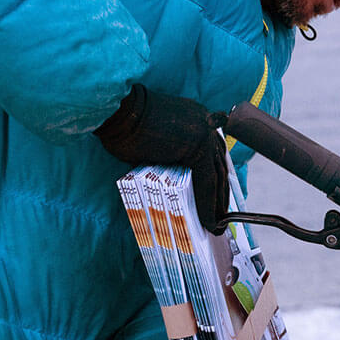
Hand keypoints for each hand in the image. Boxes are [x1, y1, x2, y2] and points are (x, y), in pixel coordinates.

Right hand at [95, 85, 228, 234]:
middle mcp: (204, 124)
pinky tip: (208, 221)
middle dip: (220, 194)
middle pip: (218, 165)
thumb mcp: (153, 144)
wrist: (118, 114)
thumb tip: (176, 185)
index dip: (215, 179)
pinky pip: (206, 181)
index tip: (216, 198)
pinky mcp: (198, 146)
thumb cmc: (124, 128)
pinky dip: (207, 204)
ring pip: (216, 175)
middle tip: (221, 217)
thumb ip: (170, 158)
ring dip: (217, 203)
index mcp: (195, 119)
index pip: (211, 154)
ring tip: (216, 225)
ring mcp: (204, 133)